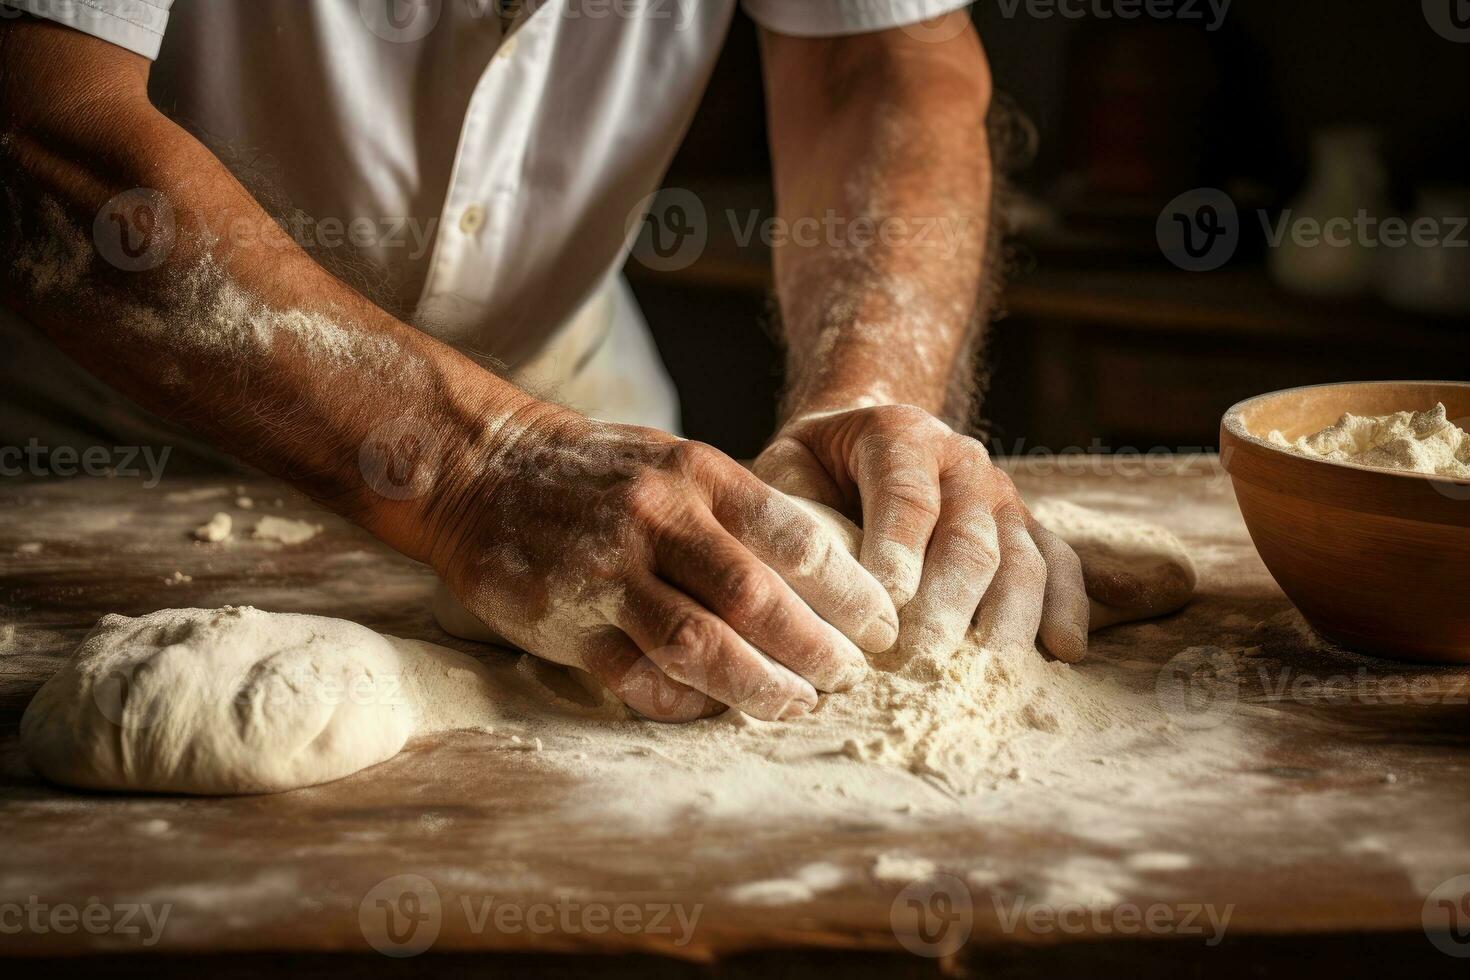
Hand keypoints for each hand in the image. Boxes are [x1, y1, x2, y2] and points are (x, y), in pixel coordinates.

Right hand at [418, 405, 899, 721]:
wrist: (482, 471)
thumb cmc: (597, 471)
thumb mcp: (673, 460)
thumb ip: (736, 511)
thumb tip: (822, 577)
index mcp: (695, 474)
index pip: (793, 536)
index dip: (849, 590)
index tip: (881, 625)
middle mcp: (656, 519)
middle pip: (755, 598)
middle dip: (815, 648)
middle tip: (849, 677)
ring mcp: (607, 575)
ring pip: (700, 646)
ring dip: (759, 686)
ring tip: (797, 704)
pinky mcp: (567, 623)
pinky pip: (638, 678)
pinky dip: (684, 701)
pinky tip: (713, 707)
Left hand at [753, 405, 1088, 661]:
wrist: (861, 437)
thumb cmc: (816, 467)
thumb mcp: (787, 468)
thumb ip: (792, 508)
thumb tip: (799, 571)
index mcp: (901, 435)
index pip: (907, 497)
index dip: (899, 550)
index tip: (886, 605)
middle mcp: (963, 461)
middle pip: (968, 536)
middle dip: (950, 603)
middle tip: (927, 660)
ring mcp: (1002, 495)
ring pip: (1021, 556)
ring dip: (1009, 617)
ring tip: (989, 672)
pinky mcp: (1027, 528)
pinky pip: (1060, 563)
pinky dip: (1068, 607)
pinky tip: (1064, 652)